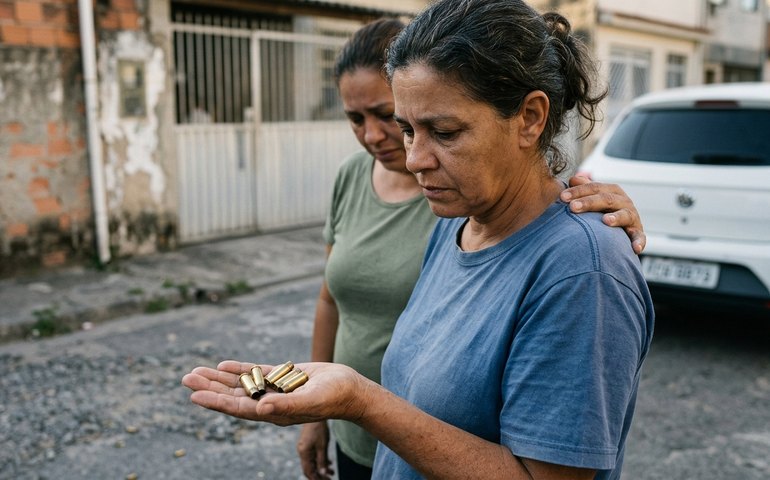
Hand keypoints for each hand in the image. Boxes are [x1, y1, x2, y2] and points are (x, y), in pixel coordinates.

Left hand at [181, 361, 368, 426]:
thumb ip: (285, 405)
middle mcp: (270, 403)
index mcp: (273, 413)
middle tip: (185, 378)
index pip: (238, 408)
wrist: (351, 390)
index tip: (194, 395)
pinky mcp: (282, 378)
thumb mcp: (310, 400)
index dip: (215, 402)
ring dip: (219, 378)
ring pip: (240, 384)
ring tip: (196, 371)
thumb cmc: (334, 397)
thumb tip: (260, 409)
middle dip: (209, 387)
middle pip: (233, 396)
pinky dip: (239, 370)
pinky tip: (224, 365)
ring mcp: (275, 390)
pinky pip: (256, 374)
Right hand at [297, 421, 333, 479]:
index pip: (308, 471)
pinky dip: (321, 461)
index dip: (316, 479)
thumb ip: (322, 460)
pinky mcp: (308, 445)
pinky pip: (314, 457)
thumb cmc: (319, 429)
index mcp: (304, 453)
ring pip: (313, 463)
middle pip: (310, 469)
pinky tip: (329, 464)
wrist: (315, 412)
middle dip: (319, 476)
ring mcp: (305, 448)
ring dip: (321, 469)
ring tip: (332, 473)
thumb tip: (323, 473)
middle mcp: (302, 452)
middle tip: (329, 479)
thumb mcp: (322, 446)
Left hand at [561, 176, 645, 253]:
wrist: (621, 228)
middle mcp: (623, 201)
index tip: (562, 197)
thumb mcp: (594, 197)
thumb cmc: (602, 210)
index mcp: (611, 191)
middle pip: (606, 199)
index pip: (594, 188)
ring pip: (624, 215)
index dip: (578, 191)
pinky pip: (639, 236)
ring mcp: (631, 216)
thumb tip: (573, 179)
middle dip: (589, 202)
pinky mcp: (637, 232)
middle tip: (573, 207)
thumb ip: (584, 187)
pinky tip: (635, 248)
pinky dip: (639, 241)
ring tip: (605, 221)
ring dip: (616, 218)